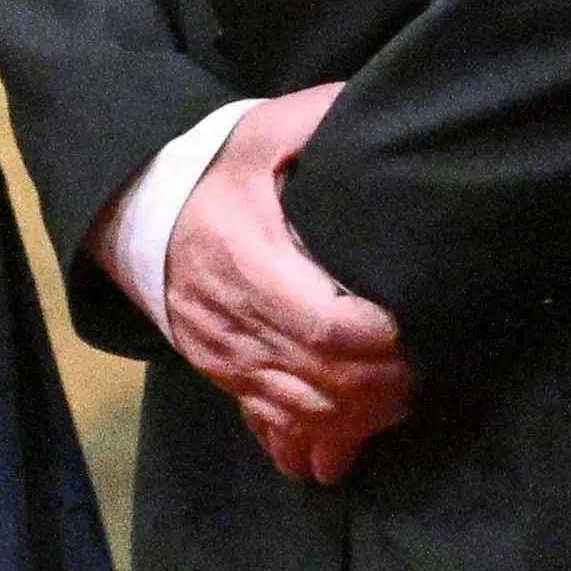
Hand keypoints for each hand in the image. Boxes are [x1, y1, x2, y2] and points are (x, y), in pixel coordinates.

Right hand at [157, 89, 409, 485]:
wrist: (141, 209)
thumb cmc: (220, 168)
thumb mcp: (267, 131)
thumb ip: (324, 121)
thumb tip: (389, 113)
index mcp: (244, 255)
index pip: (322, 322)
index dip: (380, 339)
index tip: (419, 330)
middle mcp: (229, 317)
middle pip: (319, 378)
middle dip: (383, 386)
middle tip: (430, 371)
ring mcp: (222, 355)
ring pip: (298, 412)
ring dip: (358, 419)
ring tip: (405, 401)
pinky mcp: (222, 375)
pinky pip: (266, 426)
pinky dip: (308, 448)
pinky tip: (343, 456)